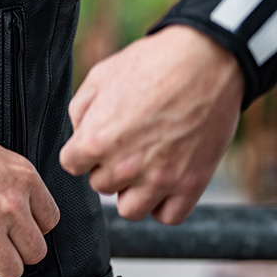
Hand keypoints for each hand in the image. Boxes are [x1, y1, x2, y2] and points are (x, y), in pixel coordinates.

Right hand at [0, 105, 59, 276]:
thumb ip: (17, 185)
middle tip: (2, 242)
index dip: (33, 227)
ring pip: (13, 269)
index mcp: (24, 179)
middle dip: (19, 250)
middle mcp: (11, 205)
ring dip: (0, 262)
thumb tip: (27, 212)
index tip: (19, 226)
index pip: (50, 222)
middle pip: (36, 252)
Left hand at [60, 25, 242, 224]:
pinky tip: (165, 180)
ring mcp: (159, 179)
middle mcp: (124, 166)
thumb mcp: (99, 78)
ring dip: (132, 191)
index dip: (83, 150)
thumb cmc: (149, 64)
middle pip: (101, 185)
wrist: (205, 60)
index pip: (71, 165)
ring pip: (129, 210)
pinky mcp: (191, 185)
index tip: (98, 137)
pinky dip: (164, 203)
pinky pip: (167, 216)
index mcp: (95, 140)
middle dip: (108, 166)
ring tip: (145, 165)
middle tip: (128, 142)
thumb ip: (79, 113)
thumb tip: (78, 138)